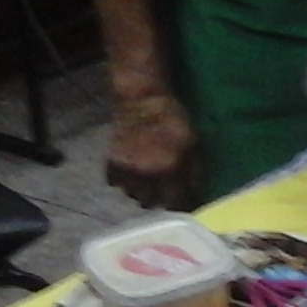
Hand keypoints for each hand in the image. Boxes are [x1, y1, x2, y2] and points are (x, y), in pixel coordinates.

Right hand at [107, 92, 201, 209]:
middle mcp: (147, 176)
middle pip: (151, 204)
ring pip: (133, 196)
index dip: (182, 205)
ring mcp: (127, 171)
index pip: (177, 202)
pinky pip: (116, 184)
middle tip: (165, 192)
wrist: (141, 101)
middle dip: (159, 200)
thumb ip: (193, 170)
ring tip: (148, 183)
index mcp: (170, 170)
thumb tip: (195, 191)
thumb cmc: (172, 119)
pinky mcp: (112, 164)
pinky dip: (124, 182)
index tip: (185, 203)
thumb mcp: (193, 142)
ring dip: (141, 192)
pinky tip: (132, 173)